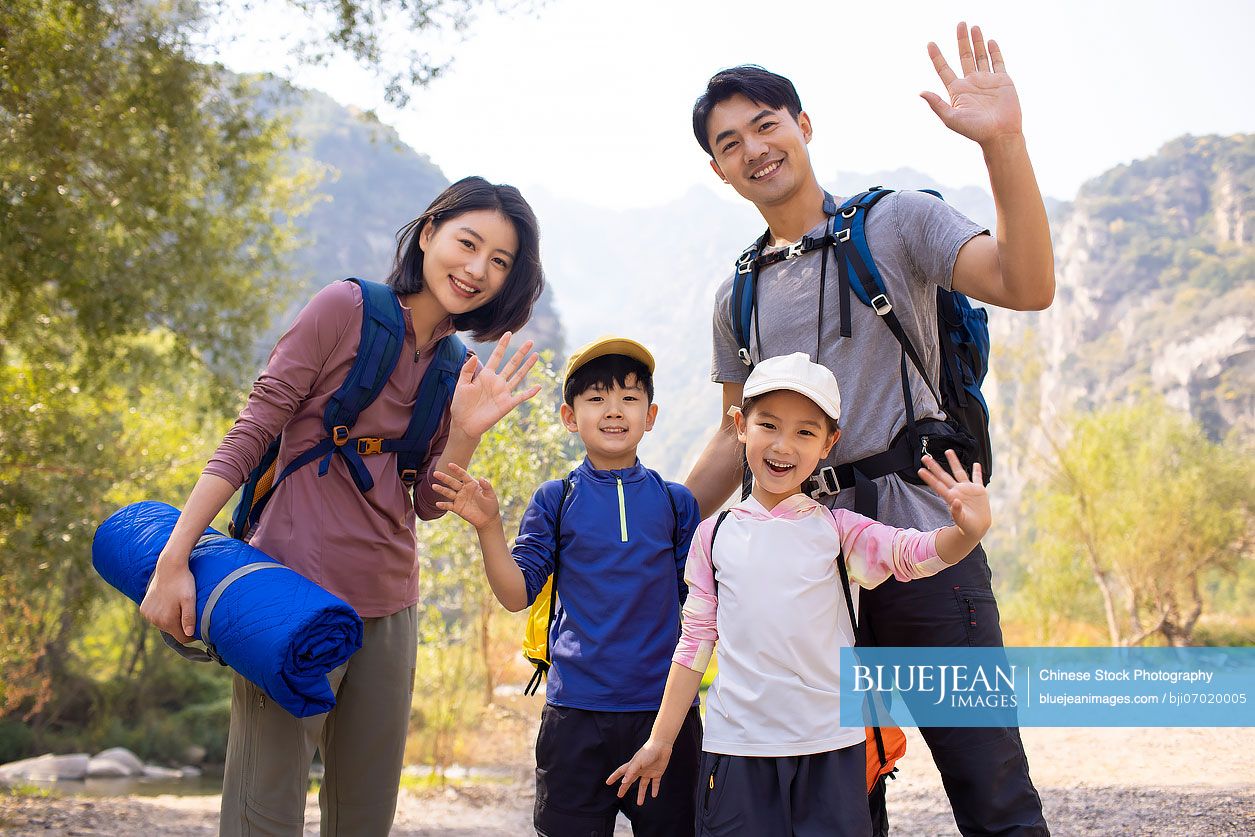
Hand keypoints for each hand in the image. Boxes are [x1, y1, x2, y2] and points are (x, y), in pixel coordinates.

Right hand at [139, 556, 196, 641]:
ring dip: (171, 619)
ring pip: (164, 624)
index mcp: (167, 620)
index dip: (192, 635)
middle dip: (181, 625)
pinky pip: (155, 616)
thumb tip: (189, 634)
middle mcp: (155, 620)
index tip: (199, 628)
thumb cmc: (183, 583)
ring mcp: (148, 614)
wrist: (169, 567)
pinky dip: (161, 613)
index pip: (182, 638)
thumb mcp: (190, 599)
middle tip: (188, 611)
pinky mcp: (144, 608)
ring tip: (178, 605)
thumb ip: (189, 617)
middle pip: (172, 631)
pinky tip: (168, 603)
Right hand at [432, 462, 500, 527]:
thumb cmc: (491, 505)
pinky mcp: (457, 508)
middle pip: (452, 482)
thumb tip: (481, 478)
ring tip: (434, 486)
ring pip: (448, 493)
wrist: (488, 519)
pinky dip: (443, 505)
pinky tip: (438, 504)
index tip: (450, 464)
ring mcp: (459, 499)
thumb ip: (486, 486)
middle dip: (444, 478)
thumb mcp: (490, 495)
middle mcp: (463, 490)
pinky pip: (449, 506)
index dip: (456, 469)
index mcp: (471, 484)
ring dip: (441, 490)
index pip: (462, 475)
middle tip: (435, 473)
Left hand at [449, 332, 540, 438]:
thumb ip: (467, 370)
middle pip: (512, 364)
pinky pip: (521, 397)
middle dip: (521, 353)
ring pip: (519, 376)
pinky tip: (538, 386)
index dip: (502, 345)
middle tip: (530, 341)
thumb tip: (476, 356)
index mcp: (486, 375)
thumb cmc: (461, 404)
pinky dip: (530, 393)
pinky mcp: (507, 404)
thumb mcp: (461, 384)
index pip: (496, 357)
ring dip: (527, 366)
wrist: (464, 424)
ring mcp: (503, 392)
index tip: (508, 334)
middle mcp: (497, 382)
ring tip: (536, 355)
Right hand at [606, 739, 672, 805]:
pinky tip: (654, 795)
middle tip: (619, 796)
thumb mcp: (638, 762)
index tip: (608, 782)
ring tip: (639, 803)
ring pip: (643, 785)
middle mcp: (639, 770)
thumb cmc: (648, 752)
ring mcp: (648, 772)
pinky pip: (655, 783)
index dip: (614, 777)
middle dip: (624, 788)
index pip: (621, 772)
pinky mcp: (657, 773)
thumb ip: (630, 772)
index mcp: (633, 766)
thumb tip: (623, 782)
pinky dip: (654, 789)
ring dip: (641, 794)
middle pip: (630, 781)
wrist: (662, 746)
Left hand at [918, 449, 989, 539]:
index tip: (920, 470)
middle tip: (925, 457)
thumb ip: (957, 512)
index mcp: (951, 497)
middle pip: (944, 475)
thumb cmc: (966, 527)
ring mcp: (968, 489)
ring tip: (948, 451)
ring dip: (954, 462)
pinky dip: (977, 471)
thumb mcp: (961, 521)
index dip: (929, 478)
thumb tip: (955, 502)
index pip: (938, 485)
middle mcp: (957, 491)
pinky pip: (978, 478)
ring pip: (960, 472)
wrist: (977, 528)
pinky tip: (976, 463)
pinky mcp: (979, 490)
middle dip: (934, 466)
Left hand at [922, 22, 1022, 145]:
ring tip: (973, 27)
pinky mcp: (1002, 80)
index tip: (930, 43)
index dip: (937, 56)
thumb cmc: (975, 130)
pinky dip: (994, 51)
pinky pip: (998, 62)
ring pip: (980, 56)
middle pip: (964, 56)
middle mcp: (971, 83)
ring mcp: (987, 80)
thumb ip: (937, 104)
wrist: (1000, 134)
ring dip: (977, 41)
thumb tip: (921, 92)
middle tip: (960, 24)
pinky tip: (990, 41)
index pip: (944, 69)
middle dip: (961, 41)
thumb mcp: (951, 118)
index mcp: (957, 91)